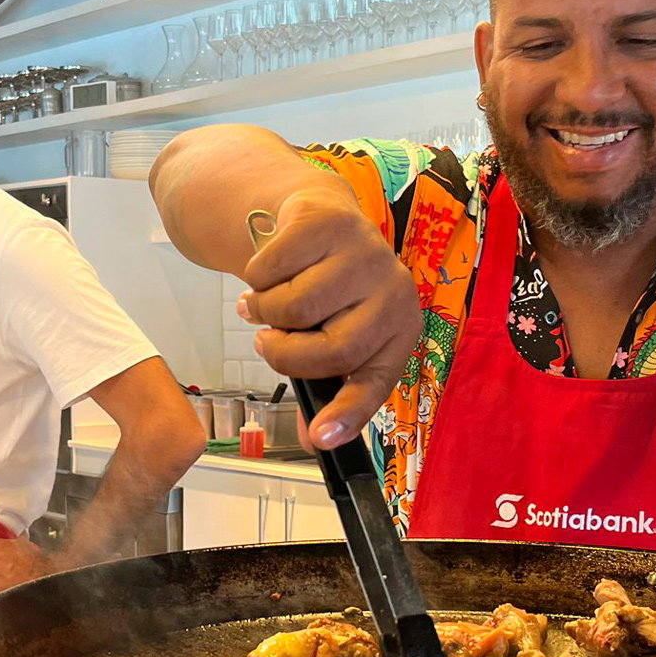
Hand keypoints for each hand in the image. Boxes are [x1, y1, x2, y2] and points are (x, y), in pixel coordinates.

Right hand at [241, 186, 420, 448]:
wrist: (323, 217)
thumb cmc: (331, 289)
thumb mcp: (334, 334)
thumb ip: (324, 385)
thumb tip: (314, 439)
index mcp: (400, 330)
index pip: (374, 382)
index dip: (348, 414)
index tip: (320, 438)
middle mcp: (393, 292)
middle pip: (332, 349)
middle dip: (283, 353)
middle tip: (265, 342)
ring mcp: (366, 254)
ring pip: (294, 307)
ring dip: (263, 311)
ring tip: (263, 303)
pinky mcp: (332, 222)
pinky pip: (271, 269)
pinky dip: (255, 277)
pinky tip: (267, 271)